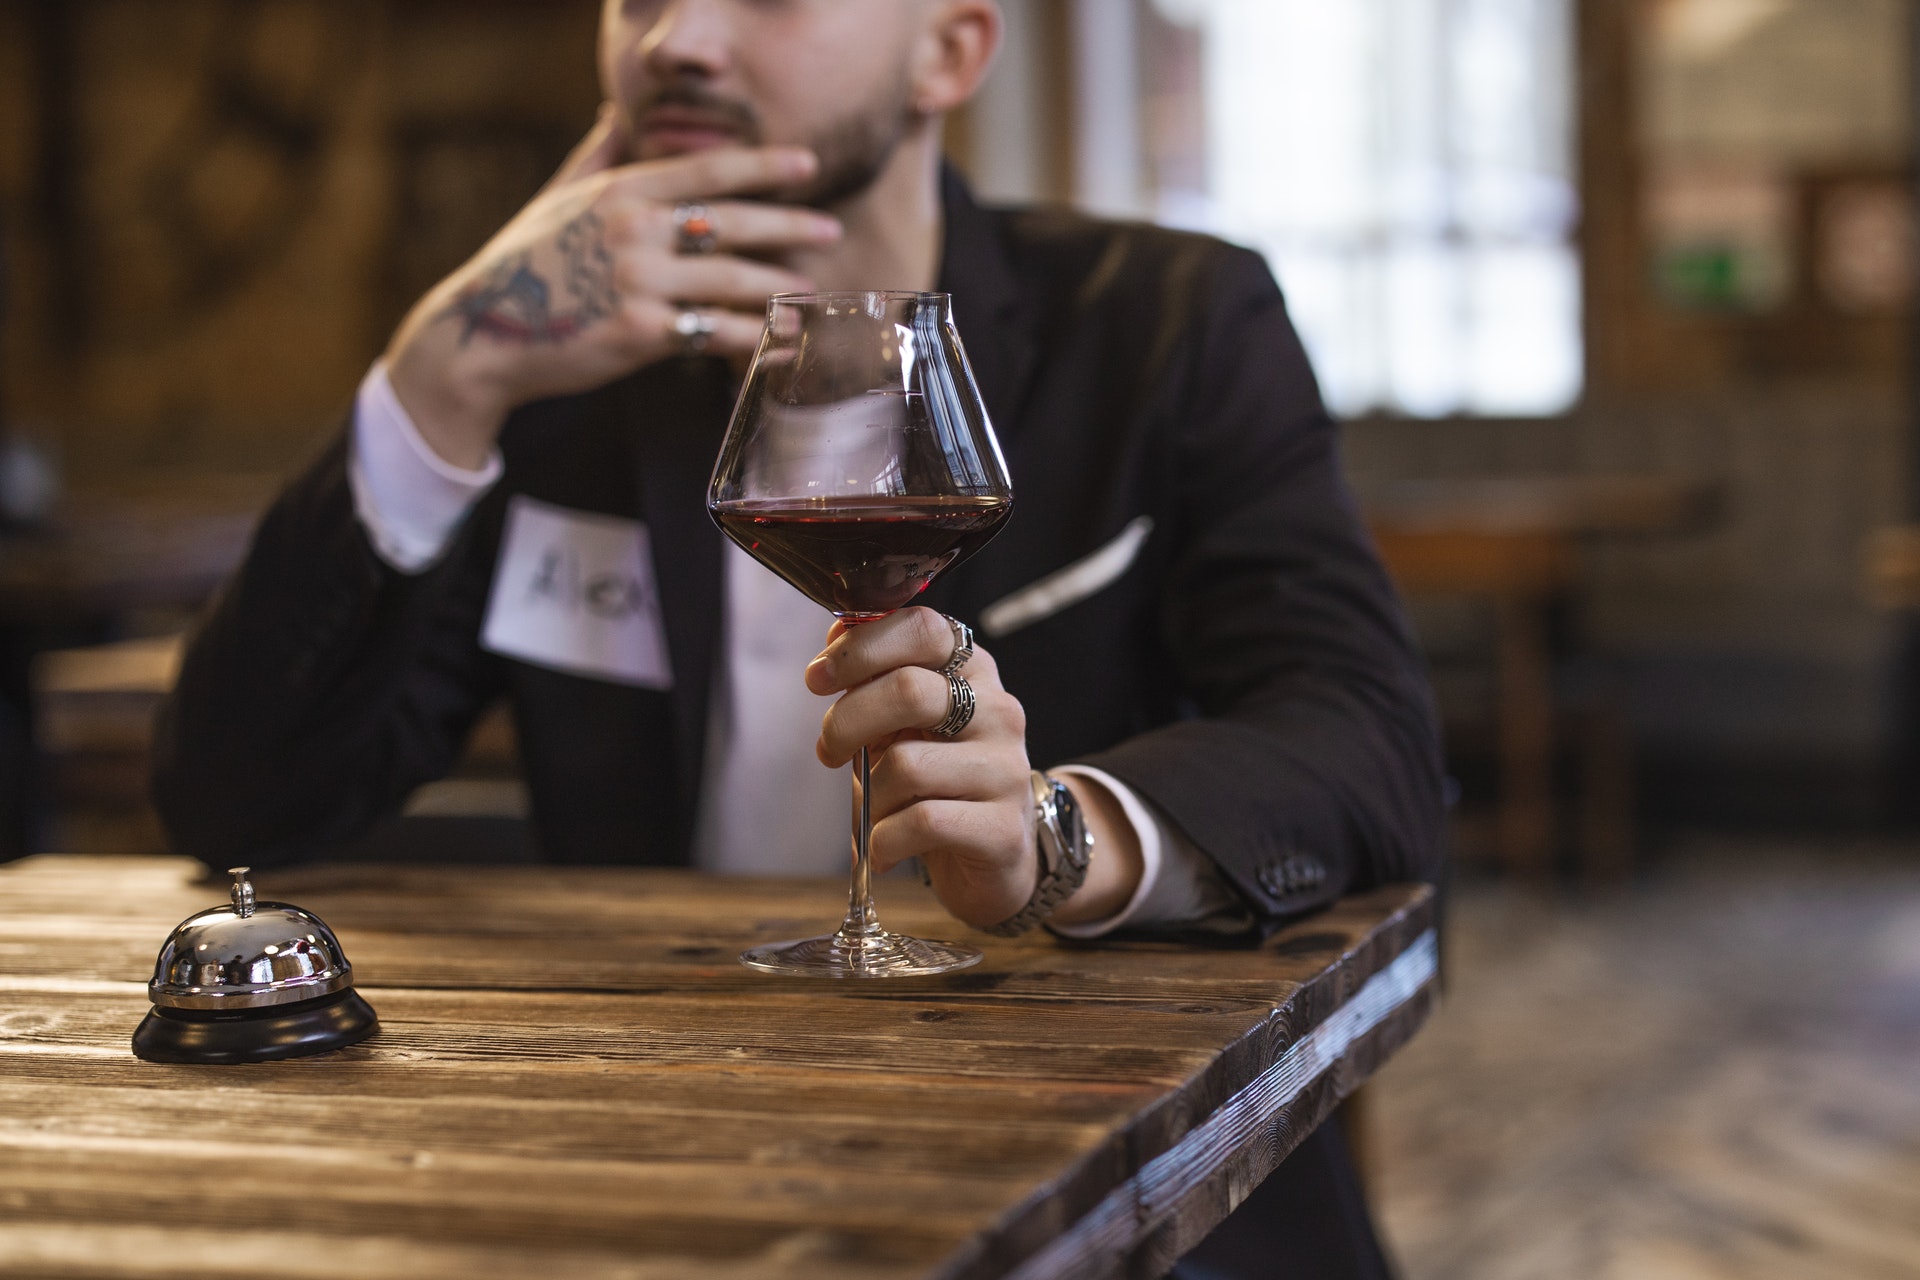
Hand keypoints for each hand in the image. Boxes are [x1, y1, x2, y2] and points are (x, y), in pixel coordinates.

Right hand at [386, 105, 842, 468]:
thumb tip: (616, 110)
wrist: (483, 332)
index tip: (809, 164)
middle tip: (831, 230)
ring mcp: (639, 281)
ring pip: (733, 281)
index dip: (765, 166)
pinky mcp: (641, 334)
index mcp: (620, 191)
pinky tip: (782, 342)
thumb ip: (597, 155)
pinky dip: (754, 339)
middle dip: (791, 225)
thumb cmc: (525, 263)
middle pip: (733, 223)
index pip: (709, 170)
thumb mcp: (557, 198)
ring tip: (810, 292)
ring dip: (779, 287)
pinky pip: (715, 332)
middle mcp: (633, 230)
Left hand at [806, 608, 1143, 929]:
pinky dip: (885, 840)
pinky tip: (884, 848)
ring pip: (907, 765)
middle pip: (908, 690)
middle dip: (847, 722)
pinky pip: (922, 822)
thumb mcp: (901, 721)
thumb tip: (838, 626)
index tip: (818, 679)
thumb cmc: (937, 778)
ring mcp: (1006, 769)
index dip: (860, 648)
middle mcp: (998, 711)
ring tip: (875, 812)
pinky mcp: (1003, 828)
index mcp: (972, 671)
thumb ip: (874, 677)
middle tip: (831, 749)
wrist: (996, 854)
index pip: (922, 629)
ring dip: (870, 797)